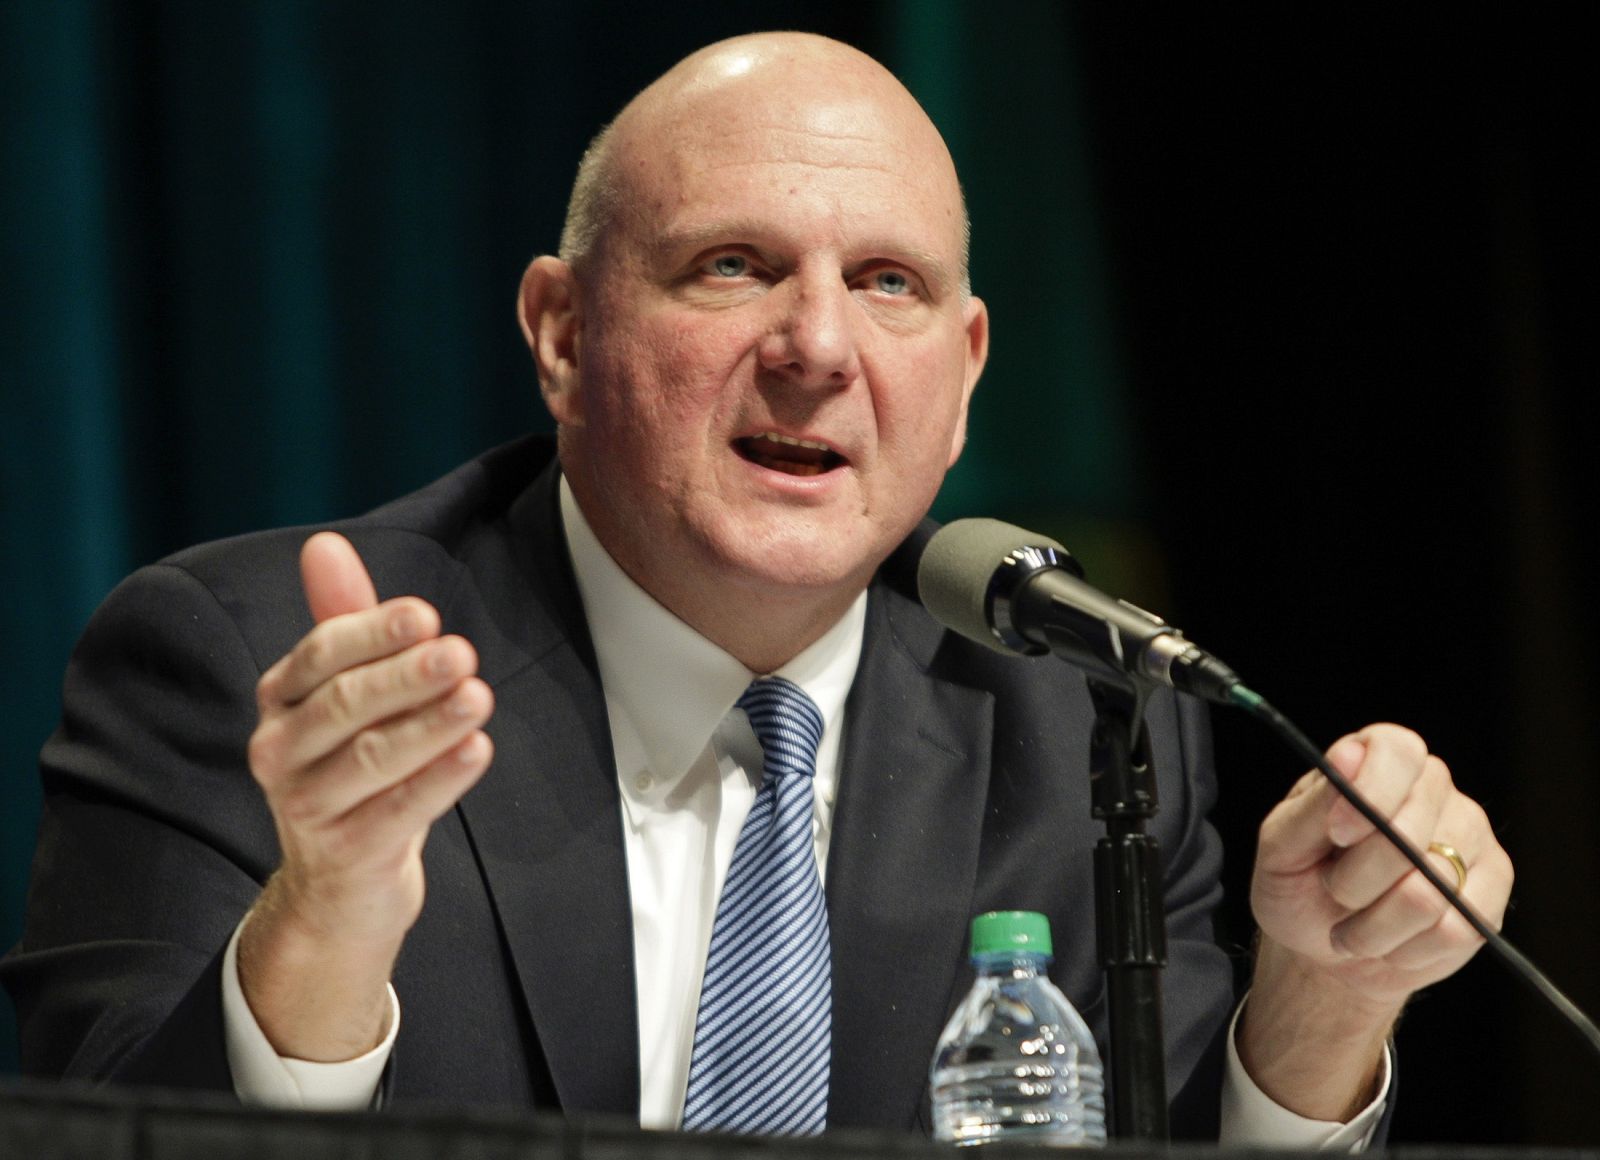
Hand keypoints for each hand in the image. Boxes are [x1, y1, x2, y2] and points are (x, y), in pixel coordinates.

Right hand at [238, 532, 493, 1059]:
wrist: (340, 883)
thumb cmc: (351, 771)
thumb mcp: (345, 695)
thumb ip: (344, 622)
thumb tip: (324, 545)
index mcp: (280, 700)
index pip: (321, 655)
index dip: (372, 632)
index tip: (425, 614)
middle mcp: (280, 751)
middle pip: (346, 705)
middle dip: (405, 676)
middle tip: (461, 653)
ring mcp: (306, 808)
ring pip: (371, 758)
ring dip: (428, 726)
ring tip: (477, 697)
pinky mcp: (346, 854)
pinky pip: (398, 811)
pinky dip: (440, 780)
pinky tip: (476, 751)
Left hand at [1252, 723, 1511, 1005]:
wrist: (1325, 945)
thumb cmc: (1298, 884)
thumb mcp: (1282, 846)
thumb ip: (1314, 806)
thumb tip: (1348, 757)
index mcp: (1377, 760)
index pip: (1397, 751)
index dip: (1370, 793)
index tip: (1336, 834)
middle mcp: (1433, 787)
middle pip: (1409, 832)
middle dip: (1355, 880)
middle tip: (1334, 890)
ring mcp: (1472, 836)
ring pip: (1430, 890)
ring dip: (1375, 926)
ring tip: (1355, 926)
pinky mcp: (1493, 890)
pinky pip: (1457, 929)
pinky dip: (1408, 950)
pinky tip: (1391, 943)